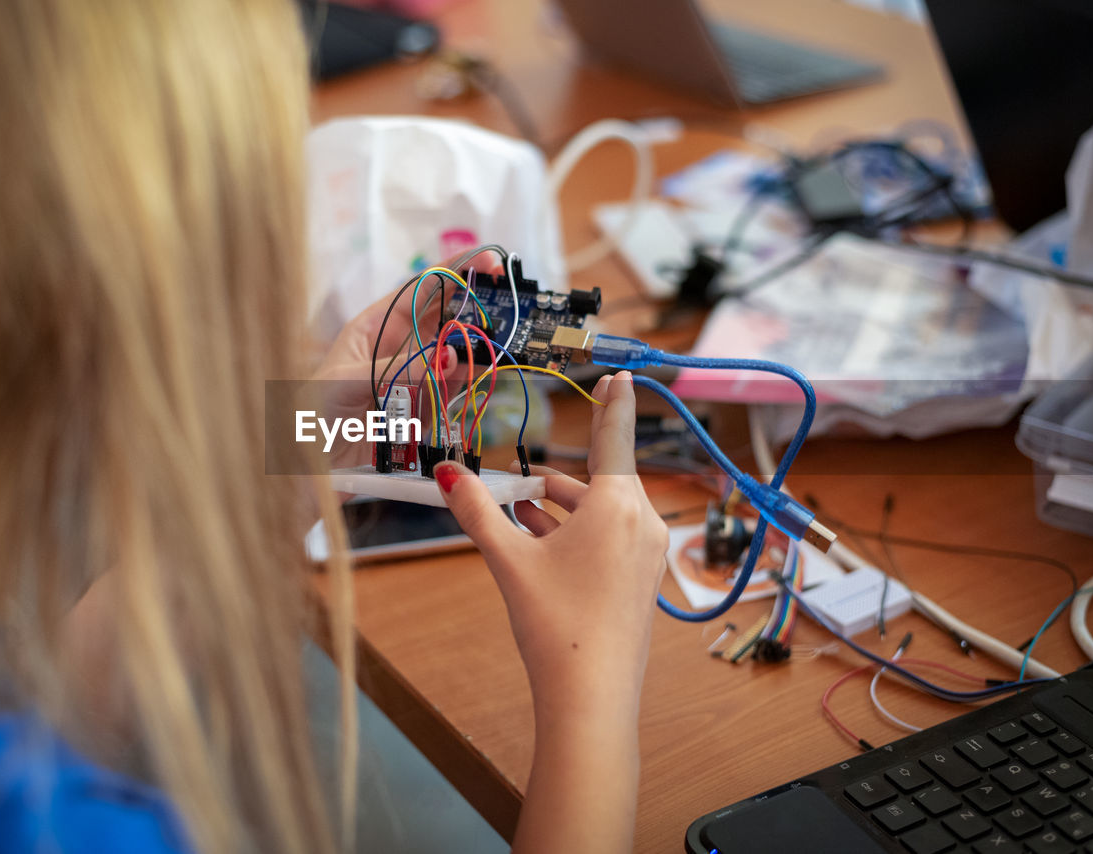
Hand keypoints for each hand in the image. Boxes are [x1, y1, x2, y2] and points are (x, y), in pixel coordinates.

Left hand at [314, 252, 499, 470]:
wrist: (306, 470)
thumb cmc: (309, 416)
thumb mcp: (344, 383)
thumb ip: (396, 369)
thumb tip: (445, 357)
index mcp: (374, 328)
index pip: (419, 290)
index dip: (453, 271)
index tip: (485, 260)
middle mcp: (398, 349)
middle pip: (445, 316)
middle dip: (475, 303)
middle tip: (506, 296)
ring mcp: (415, 378)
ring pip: (456, 352)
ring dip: (478, 344)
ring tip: (501, 337)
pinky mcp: (424, 409)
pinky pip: (455, 388)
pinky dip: (473, 379)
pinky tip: (486, 370)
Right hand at [433, 371, 667, 853]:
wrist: (589, 697)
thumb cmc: (555, 624)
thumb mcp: (508, 559)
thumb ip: (477, 511)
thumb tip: (446, 473)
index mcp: (618, 505)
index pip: (614, 436)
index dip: (613, 403)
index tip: (621, 373)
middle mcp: (642, 523)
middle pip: (596, 481)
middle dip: (555, 482)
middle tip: (516, 486)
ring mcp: (646, 555)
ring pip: (600, 513)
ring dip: (560, 510)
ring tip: (518, 513)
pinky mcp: (641, 581)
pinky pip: (609, 539)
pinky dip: (576, 534)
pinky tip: (542, 543)